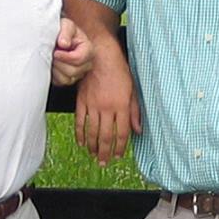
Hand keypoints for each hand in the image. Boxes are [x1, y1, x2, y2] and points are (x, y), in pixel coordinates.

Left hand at [51, 16, 93, 85]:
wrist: (57, 37)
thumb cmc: (63, 30)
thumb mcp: (66, 24)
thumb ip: (66, 32)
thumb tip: (63, 44)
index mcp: (88, 49)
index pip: (79, 59)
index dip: (65, 57)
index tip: (56, 51)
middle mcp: (86, 63)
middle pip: (74, 71)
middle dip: (59, 63)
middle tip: (52, 53)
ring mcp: (78, 73)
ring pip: (67, 79)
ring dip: (56, 69)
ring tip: (52, 58)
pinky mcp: (69, 79)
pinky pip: (60, 83)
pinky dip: (54, 75)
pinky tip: (52, 64)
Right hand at [73, 44, 140, 164]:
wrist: (100, 56)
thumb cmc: (119, 71)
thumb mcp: (133, 90)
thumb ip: (135, 111)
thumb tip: (138, 130)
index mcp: (121, 105)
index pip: (122, 133)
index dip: (121, 147)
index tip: (119, 155)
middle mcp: (107, 107)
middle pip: (105, 136)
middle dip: (104, 152)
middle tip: (103, 163)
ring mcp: (92, 105)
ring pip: (92, 132)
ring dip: (92, 147)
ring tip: (93, 156)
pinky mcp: (81, 101)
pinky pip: (80, 121)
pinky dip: (80, 134)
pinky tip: (82, 143)